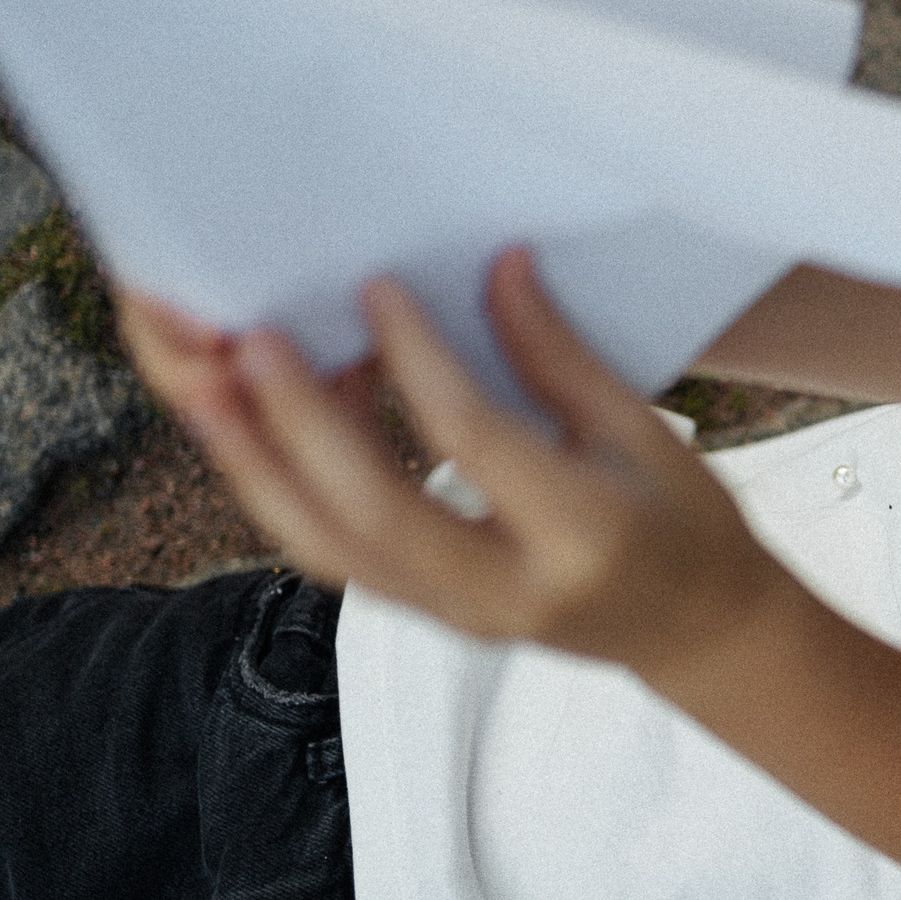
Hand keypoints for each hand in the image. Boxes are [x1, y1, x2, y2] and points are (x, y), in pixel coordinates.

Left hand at [116, 247, 781, 676]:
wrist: (697, 633)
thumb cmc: (688, 526)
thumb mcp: (644, 434)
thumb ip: (559, 359)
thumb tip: (496, 267)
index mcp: (582, 537)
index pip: (475, 443)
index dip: (419, 362)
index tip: (377, 289)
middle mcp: (507, 591)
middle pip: (373, 511)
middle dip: (299, 423)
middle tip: (248, 340)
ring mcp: (458, 614)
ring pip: (330, 546)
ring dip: (257, 463)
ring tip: (203, 381)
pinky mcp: (425, 613)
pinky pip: (333, 553)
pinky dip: (283, 487)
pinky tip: (258, 418)